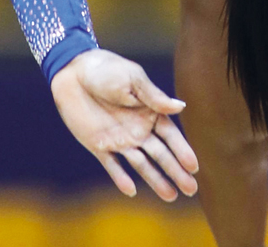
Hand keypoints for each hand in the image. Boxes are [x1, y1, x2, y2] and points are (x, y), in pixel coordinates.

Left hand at [50, 48, 198, 200]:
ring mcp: (119, 139)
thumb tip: (181, 107)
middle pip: (160, 154)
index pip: (170, 135)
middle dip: (176, 171)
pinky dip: (120, 178)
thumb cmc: (107, 70)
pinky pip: (112, 165)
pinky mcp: (99, 145)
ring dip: (156, 179)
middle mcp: (138, 129)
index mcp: (149, 111)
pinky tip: (131, 191)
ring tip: (171, 196)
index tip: (194, 167)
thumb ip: (154, 97)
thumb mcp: (133, 80)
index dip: (182, 151)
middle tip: (192, 190)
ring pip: (141, 164)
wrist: (73, 72)